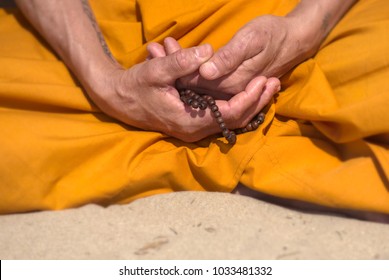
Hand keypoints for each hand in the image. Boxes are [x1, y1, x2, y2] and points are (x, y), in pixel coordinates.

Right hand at [93, 44, 278, 141]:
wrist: (119, 101)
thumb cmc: (135, 87)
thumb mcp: (155, 71)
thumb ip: (181, 61)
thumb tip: (208, 53)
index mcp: (190, 121)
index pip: (230, 113)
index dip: (249, 98)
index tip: (263, 80)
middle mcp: (196, 130)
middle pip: (236, 120)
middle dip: (257, 101)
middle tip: (274, 82)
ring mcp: (195, 129)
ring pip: (231, 120)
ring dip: (250, 103)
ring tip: (268, 86)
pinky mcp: (193, 123)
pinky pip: (222, 117)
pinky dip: (238, 104)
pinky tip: (248, 91)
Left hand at [148, 15, 314, 96]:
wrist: (293, 41)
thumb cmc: (272, 35)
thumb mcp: (251, 40)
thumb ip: (228, 58)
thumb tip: (205, 71)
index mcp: (230, 83)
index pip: (195, 83)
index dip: (176, 70)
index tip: (158, 52)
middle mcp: (227, 93)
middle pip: (193, 87)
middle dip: (172, 70)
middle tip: (153, 50)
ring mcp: (229, 91)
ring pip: (196, 86)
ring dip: (178, 71)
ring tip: (158, 51)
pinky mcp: (230, 86)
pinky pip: (204, 84)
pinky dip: (189, 72)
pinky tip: (177, 59)